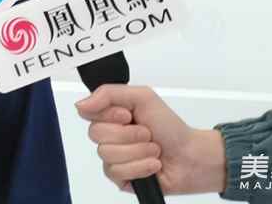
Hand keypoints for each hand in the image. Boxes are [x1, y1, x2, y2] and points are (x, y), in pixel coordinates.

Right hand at [75, 85, 226, 195]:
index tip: (127, 115)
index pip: (88, 112)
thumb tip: (81, 104)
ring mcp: (113, 158)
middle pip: (96, 134)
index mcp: (111, 114)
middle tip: (147, 133)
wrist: (191, 157)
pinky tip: (152, 165)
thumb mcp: (142, 97)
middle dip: (128, 134)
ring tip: (153, 150)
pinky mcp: (120, 178)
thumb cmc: (170, 127)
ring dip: (138, 151)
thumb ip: (108, 93)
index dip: (108, 115)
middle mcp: (110, 135)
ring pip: (107, 154)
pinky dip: (140, 167)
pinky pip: (116, 172)